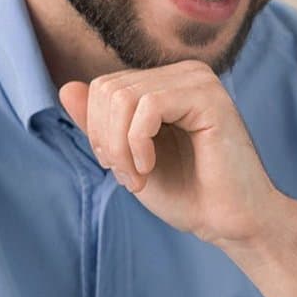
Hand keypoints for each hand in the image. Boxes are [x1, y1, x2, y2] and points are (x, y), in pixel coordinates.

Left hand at [59, 62, 295, 249]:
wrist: (230, 222)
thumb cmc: (186, 193)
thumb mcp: (126, 158)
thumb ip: (99, 125)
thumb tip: (65, 87)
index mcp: (164, 84)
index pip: (102, 88)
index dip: (97, 131)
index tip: (117, 168)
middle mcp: (183, 74)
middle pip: (107, 90)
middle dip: (105, 141)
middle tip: (128, 177)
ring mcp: (198, 81)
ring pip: (122, 97)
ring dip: (119, 147)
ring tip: (138, 176)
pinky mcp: (209, 97)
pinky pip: (148, 106)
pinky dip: (136, 143)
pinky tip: (150, 167)